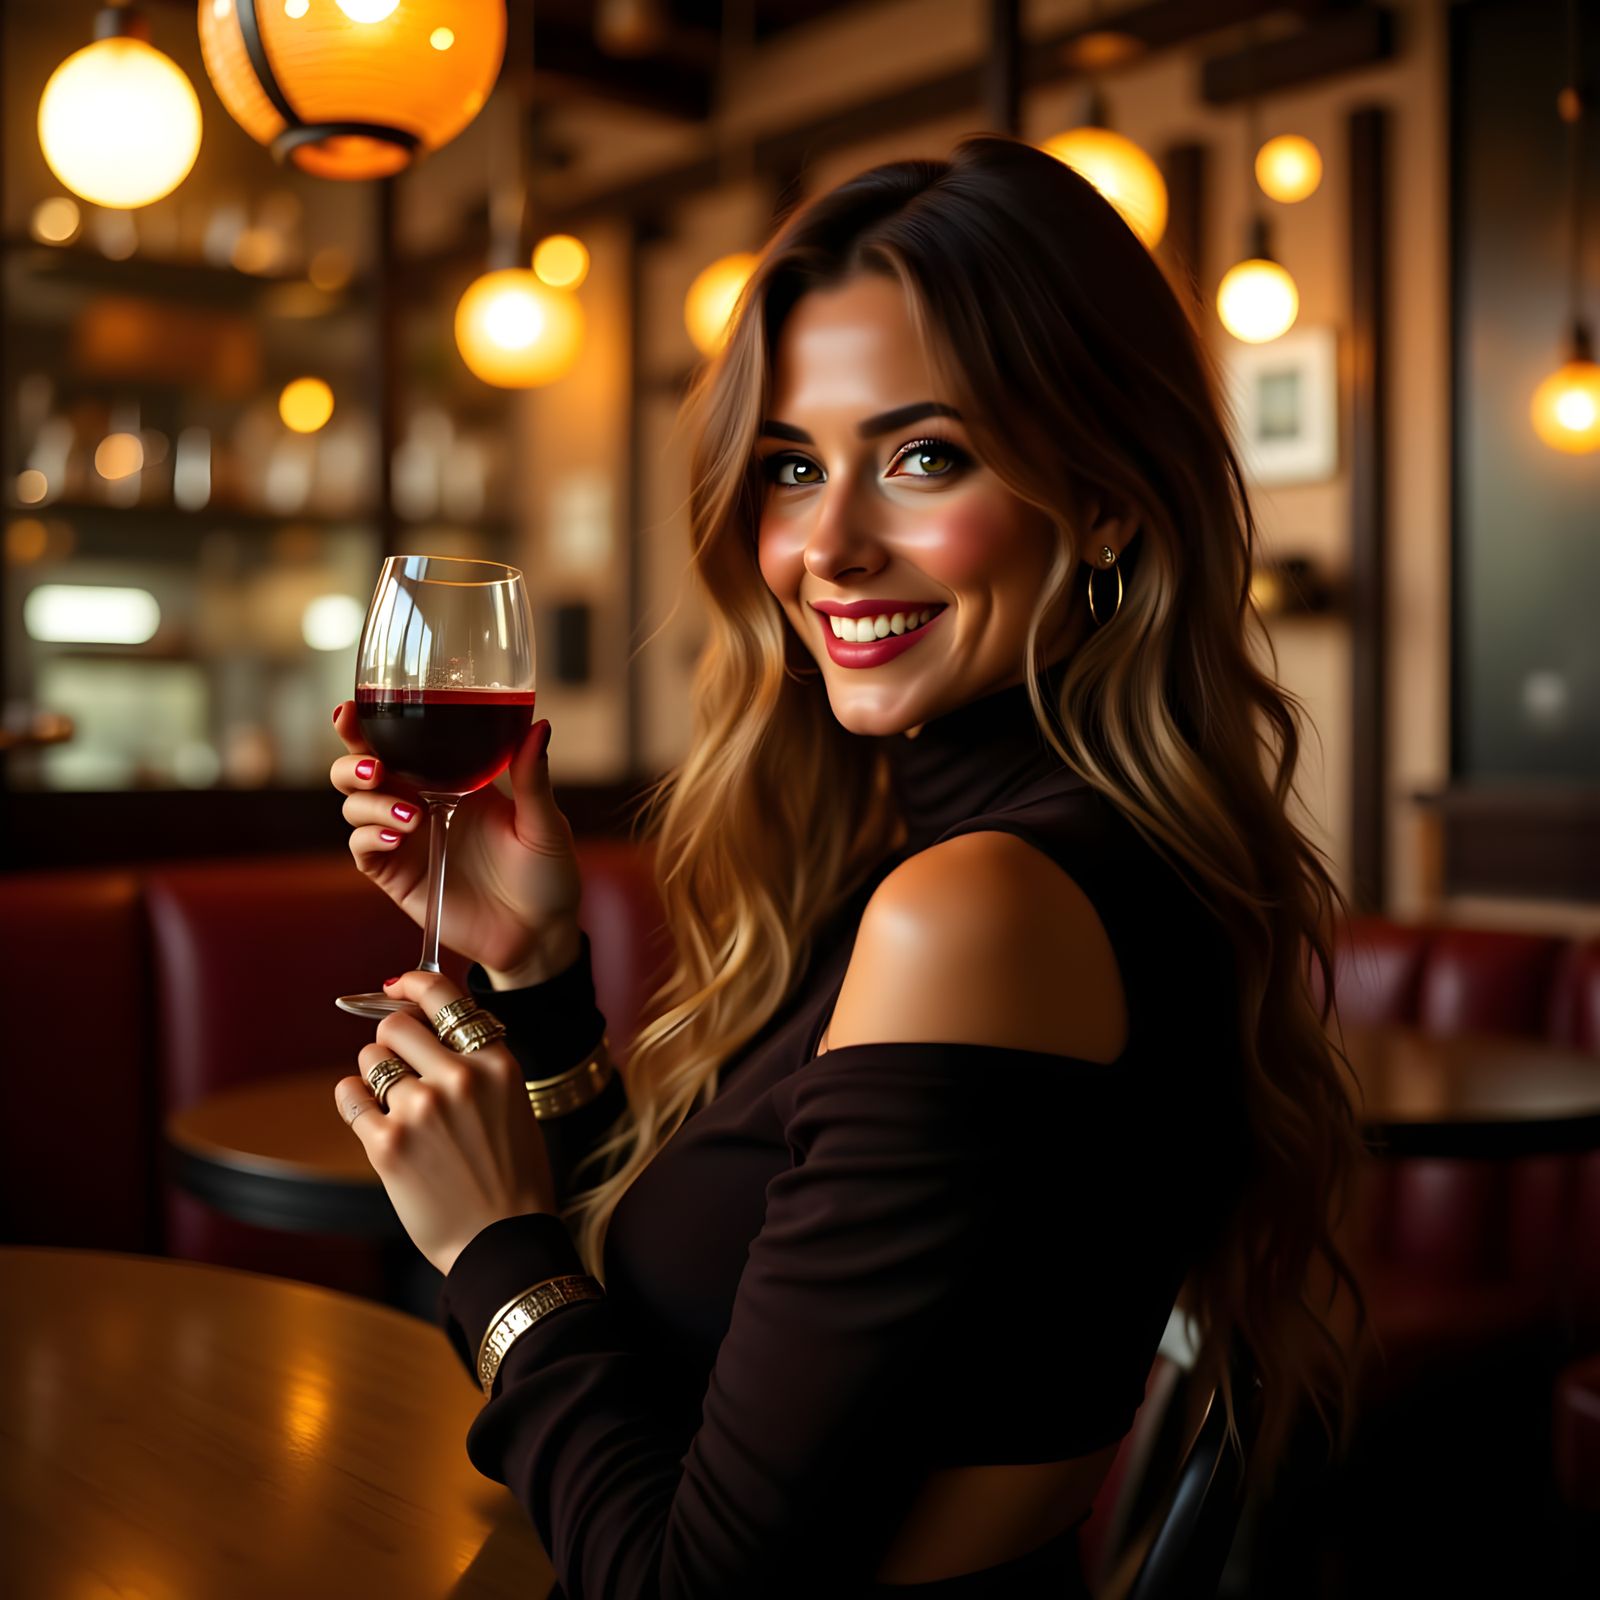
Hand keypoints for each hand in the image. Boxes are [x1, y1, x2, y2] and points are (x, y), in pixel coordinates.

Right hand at [329, 701, 582, 985]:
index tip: (350, 709)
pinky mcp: (398, 877)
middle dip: (352, 760)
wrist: (541, 933)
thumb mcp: (544, 824)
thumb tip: (539, 726)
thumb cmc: (547, 874)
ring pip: (355, 807)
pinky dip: (369, 837)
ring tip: (410, 816)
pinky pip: (364, 851)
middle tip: (373, 766)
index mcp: (454, 780)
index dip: (368, 725)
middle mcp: (421, 804)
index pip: (402, 743)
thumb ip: (532, 779)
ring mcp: (405, 841)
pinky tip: (396, 836)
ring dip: (369, 803)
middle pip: (361, 770)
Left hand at [334, 970, 556, 1276]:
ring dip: (374, 1074)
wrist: (502, 1241)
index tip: (397, 988)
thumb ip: (476, 1061)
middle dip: (391, 1040)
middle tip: (398, 1064)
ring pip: (371, 1060)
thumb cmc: (511, 1175)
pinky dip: (353, 1101)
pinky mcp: (387, 1145)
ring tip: (393, 1103)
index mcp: (496, 1063)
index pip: (446, 996)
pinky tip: (369, 1116)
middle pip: (396, 1025)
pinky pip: (350, 1097)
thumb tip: (424, 1026)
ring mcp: (420, 1110)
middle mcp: (459, 1078)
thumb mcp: (512, 1101)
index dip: (413, 983)